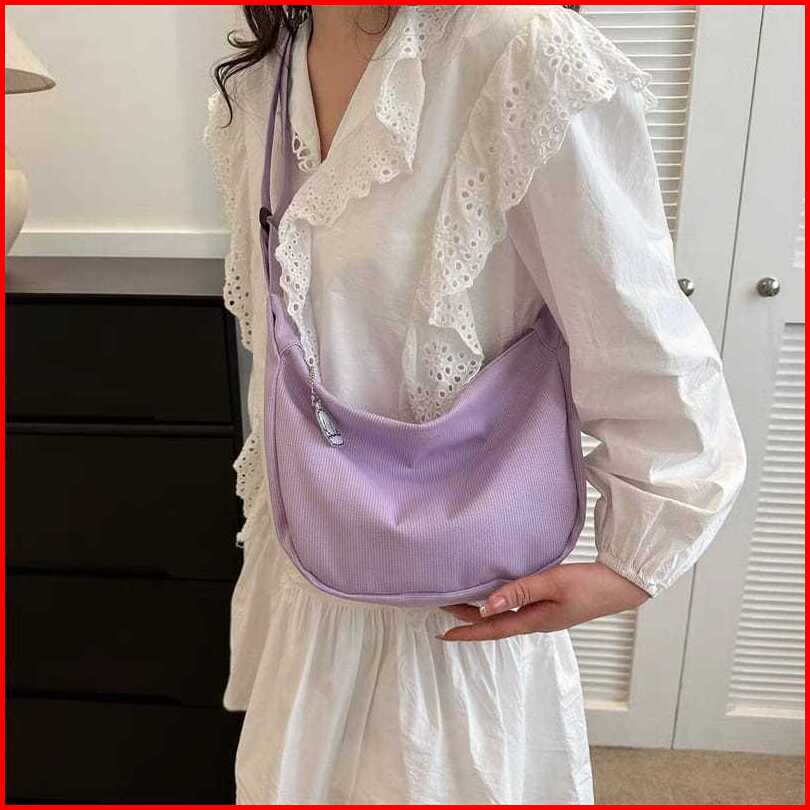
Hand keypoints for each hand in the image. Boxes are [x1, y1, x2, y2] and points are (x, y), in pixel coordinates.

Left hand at [437, 562, 650, 641]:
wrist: (621, 586)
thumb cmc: (589, 585)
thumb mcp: (552, 584)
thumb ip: (520, 592)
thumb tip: (487, 605)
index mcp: (534, 621)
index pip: (492, 629)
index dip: (466, 632)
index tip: (442, 634)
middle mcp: (536, 622)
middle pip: (495, 625)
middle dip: (469, 621)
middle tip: (443, 612)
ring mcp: (545, 616)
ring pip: (506, 618)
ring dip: (483, 614)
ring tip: (463, 605)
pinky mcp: (552, 608)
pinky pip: (518, 611)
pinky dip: (501, 606)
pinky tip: (497, 598)